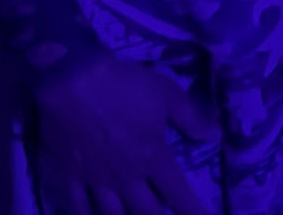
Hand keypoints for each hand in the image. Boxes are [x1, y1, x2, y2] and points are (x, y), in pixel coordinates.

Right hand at [34, 53, 215, 214]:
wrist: (74, 81)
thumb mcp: (167, 95)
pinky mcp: (69, 174)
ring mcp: (95, 178)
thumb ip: (190, 119)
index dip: (192, 210)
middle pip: (145, 210)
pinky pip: (75, 204)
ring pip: (112, 214)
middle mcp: (126, 176)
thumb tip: (214, 136)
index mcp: (152, 158)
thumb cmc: (126, 86)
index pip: (177, 192)